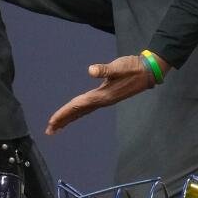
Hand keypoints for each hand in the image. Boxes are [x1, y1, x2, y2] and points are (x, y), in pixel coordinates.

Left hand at [45, 53, 168, 134]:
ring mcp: (105, 99)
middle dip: (63, 120)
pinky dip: (78, 111)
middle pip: (78, 112)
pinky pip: (88, 107)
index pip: (79, 105)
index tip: (52, 121)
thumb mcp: (120, 67)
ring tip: (57, 126)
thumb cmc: (133, 67)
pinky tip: (74, 112)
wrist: (148, 71)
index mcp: (103, 95)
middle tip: (49, 130)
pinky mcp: (107, 96)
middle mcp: (103, 100)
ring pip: (83, 111)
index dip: (65, 112)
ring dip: (70, 118)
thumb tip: (91, 70)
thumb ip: (106, 69)